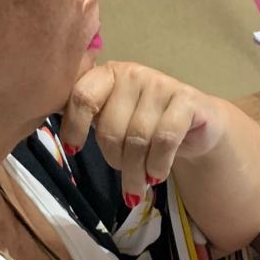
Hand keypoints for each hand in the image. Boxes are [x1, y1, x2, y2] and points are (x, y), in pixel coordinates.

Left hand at [59, 62, 225, 205]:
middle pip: (110, 127)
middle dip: (114, 160)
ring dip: (136, 171)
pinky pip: (165, 139)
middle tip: (124, 177)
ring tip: (139, 185)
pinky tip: (156, 175)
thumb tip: (61, 140)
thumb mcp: (114, 118)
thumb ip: (89, 118)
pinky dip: (158, 164)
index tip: (73, 151)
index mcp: (108, 75)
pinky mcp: (188, 100)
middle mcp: (134, 73)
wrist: (197, 126)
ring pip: (137, 138)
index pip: (82, 96)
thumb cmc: (146, 125)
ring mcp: (162, 84)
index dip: (74, 127)